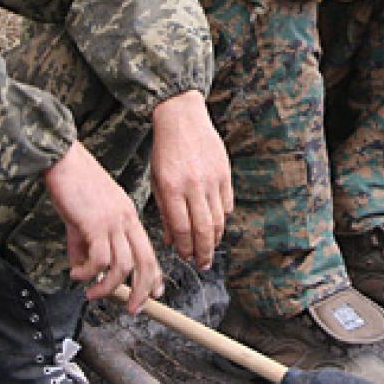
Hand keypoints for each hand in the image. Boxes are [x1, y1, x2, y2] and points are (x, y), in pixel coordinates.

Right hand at [44, 142, 160, 307]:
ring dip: (109, 287)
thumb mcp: (84, 217)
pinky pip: (100, 259)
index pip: (149, 251)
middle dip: (142, 291)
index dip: (154, 276)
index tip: (154, 294)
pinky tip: (78, 274)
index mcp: (129, 217)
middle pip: (145, 263)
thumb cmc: (73, 183)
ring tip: (93, 294)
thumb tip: (80, 268)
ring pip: (124, 266)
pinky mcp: (95, 224)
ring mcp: (113, 222)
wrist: (63, 160)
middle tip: (132, 309)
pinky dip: (89, 273)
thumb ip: (84, 244)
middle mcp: (126, 220)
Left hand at [147, 90, 232, 270]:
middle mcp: (193, 186)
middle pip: (203, 229)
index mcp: (171, 188)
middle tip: (204, 264)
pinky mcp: (225, 173)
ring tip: (211, 249)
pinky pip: (227, 203)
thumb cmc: (164, 151)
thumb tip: (173, 241)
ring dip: (215, 239)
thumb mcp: (156, 180)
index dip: (185, 248)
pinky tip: (217, 225)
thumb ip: (164, 211)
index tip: (186, 258)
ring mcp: (212, 179)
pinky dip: (222, 218)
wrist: (182, 118)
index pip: (181, 228)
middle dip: (204, 252)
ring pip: (218, 219)